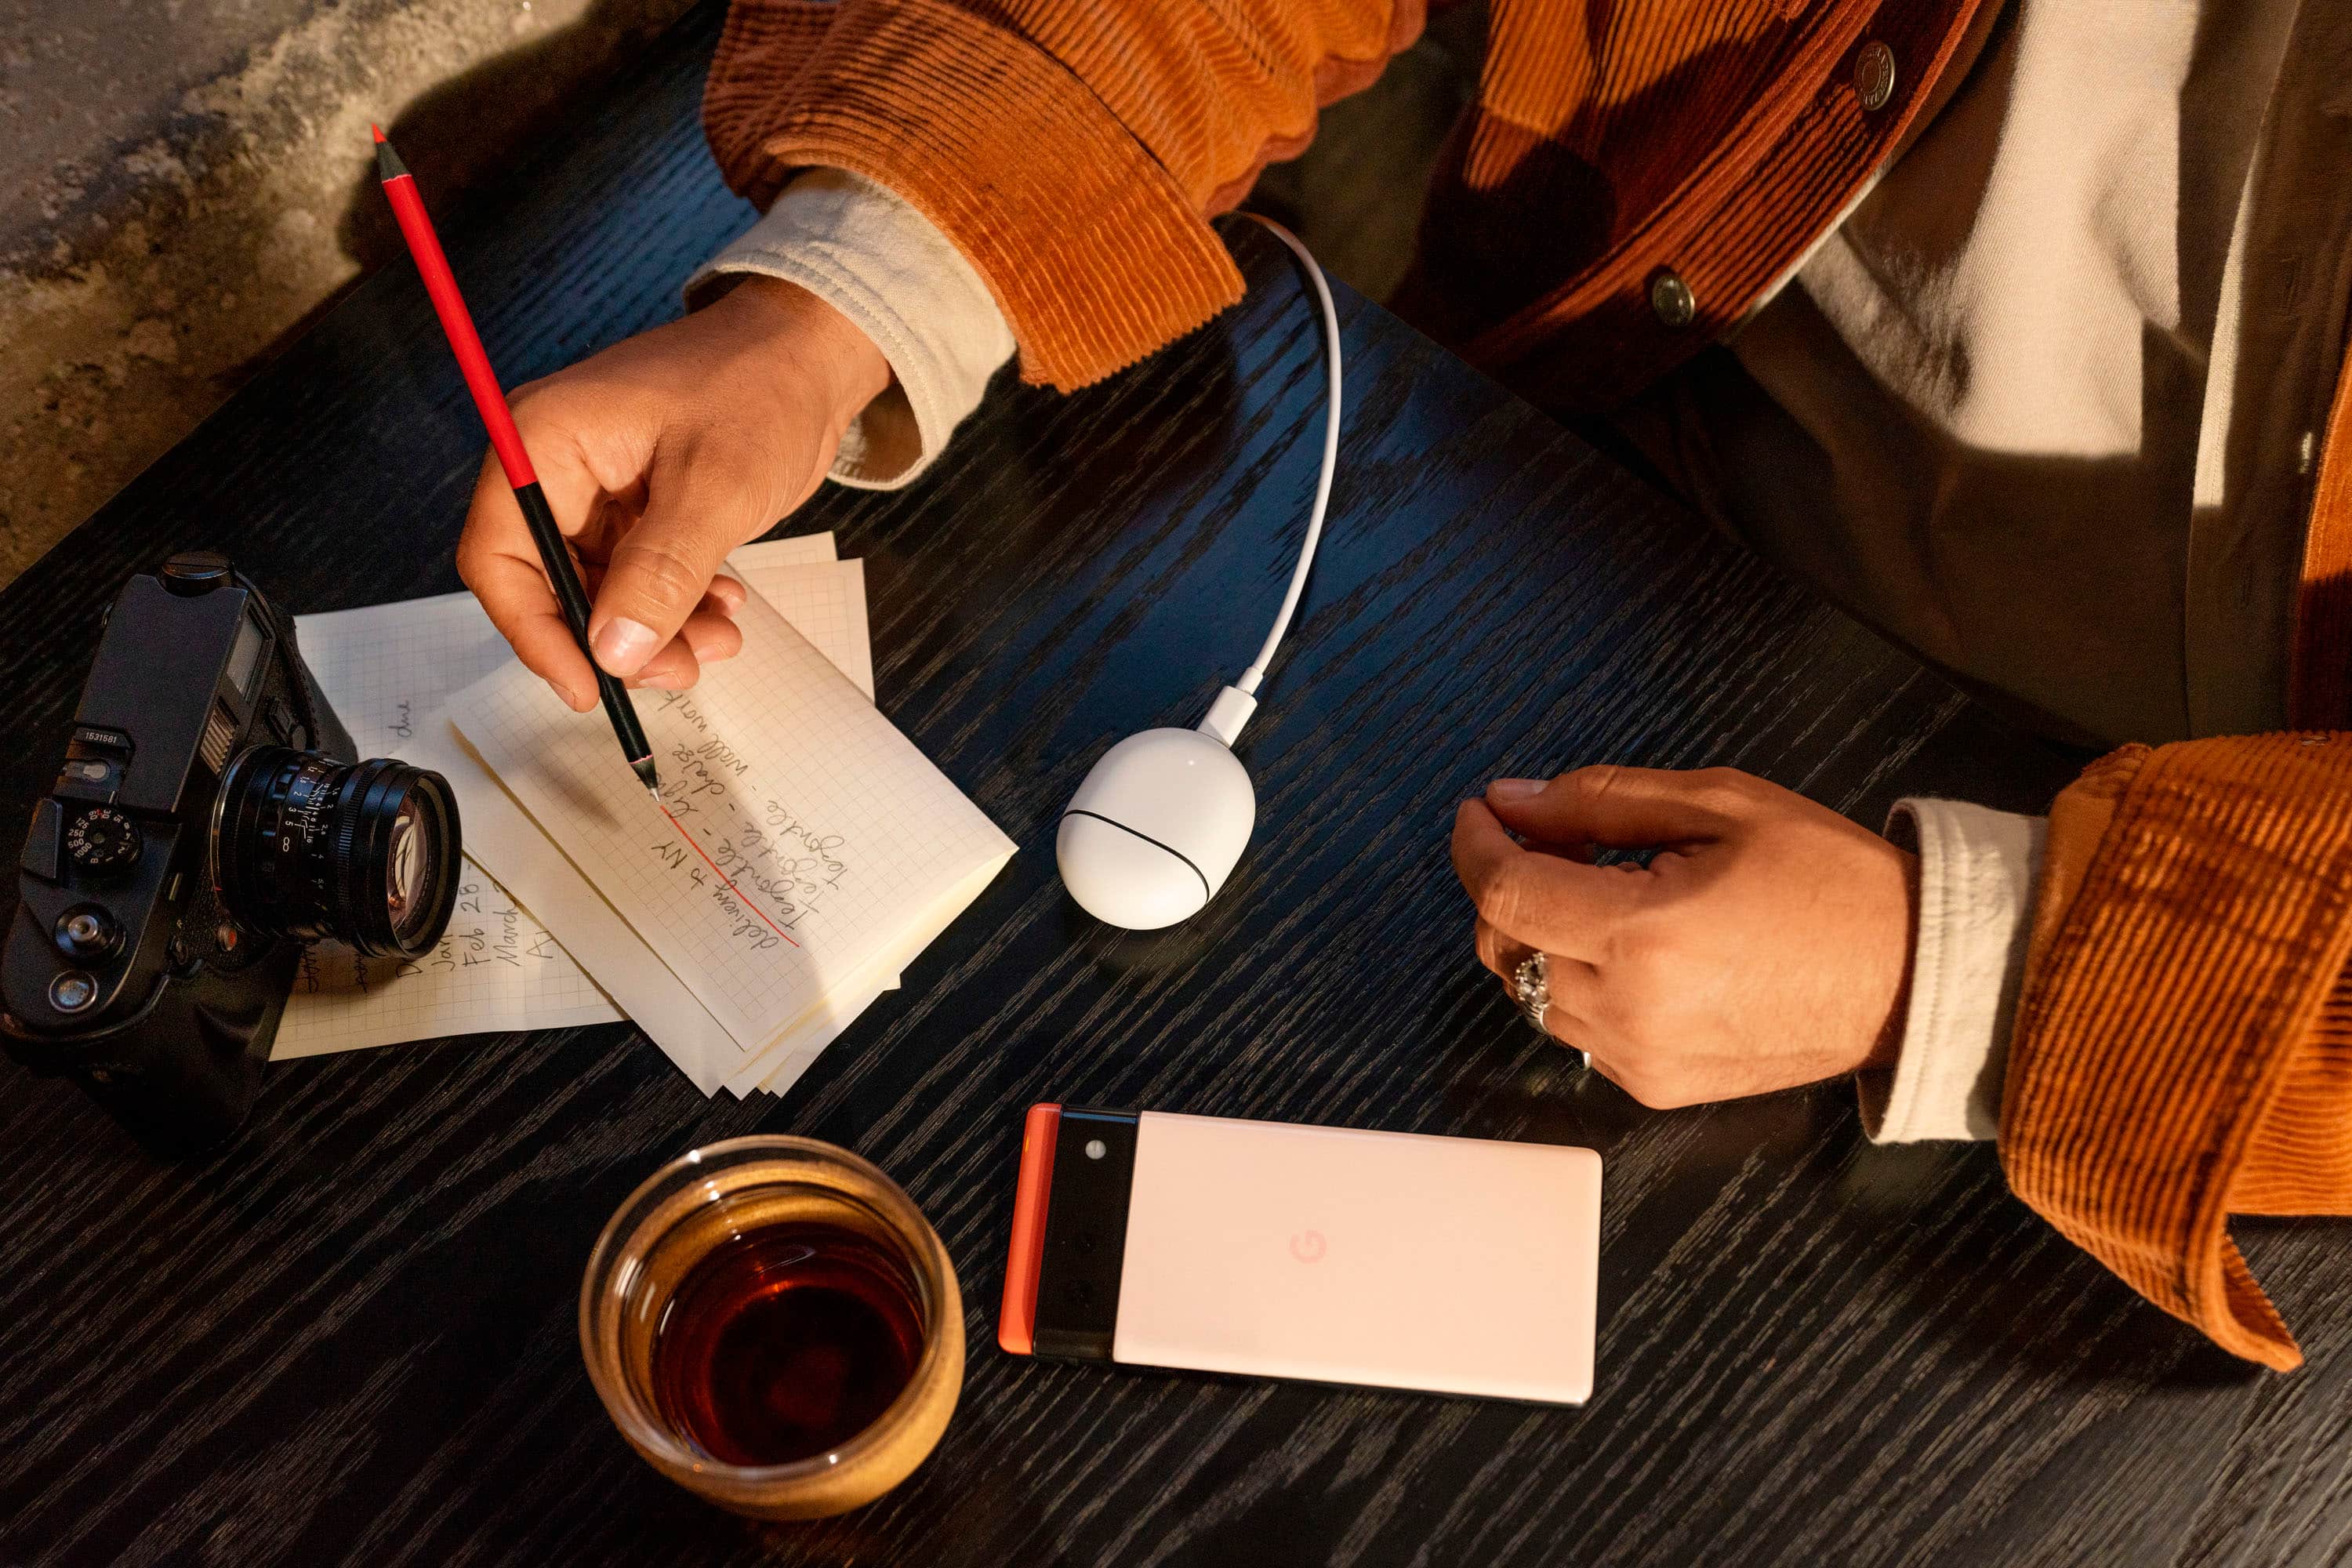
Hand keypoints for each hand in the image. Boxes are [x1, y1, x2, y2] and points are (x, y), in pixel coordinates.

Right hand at [456, 276, 892, 707]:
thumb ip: (660, 573)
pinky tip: (723, 606)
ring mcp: (596, 488)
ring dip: (654, 629)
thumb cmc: (761, 387)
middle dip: (611, 638)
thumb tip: (612, 651)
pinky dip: (675, 603)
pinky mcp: (636, 506)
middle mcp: (557, 466)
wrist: (812, 355)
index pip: (500, 557)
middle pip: (549, 584)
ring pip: (600, 591)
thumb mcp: (715, 488)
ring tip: (718, 639)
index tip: (585, 687)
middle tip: (678, 668)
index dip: (535, 632)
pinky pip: (637, 576)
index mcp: (546, 441)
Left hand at [1449, 766, 1917, 1107]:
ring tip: (1601, 889)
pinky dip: (1575, 980)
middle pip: (1503, 947)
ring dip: (1538, 935)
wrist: (1914, 977)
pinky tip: (1629, 944)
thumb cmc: (1830, 880)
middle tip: (1545, 839)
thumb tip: (1513, 801)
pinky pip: (1575, 1029)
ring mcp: (1641, 1060)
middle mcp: (1631, 1011)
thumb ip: (1600, 801)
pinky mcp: (1657, 1086)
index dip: (1477, 845)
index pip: (1506, 894)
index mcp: (1645, 935)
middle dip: (1504, 886)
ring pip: (1530, 992)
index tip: (1480, 811)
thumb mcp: (1719, 805)